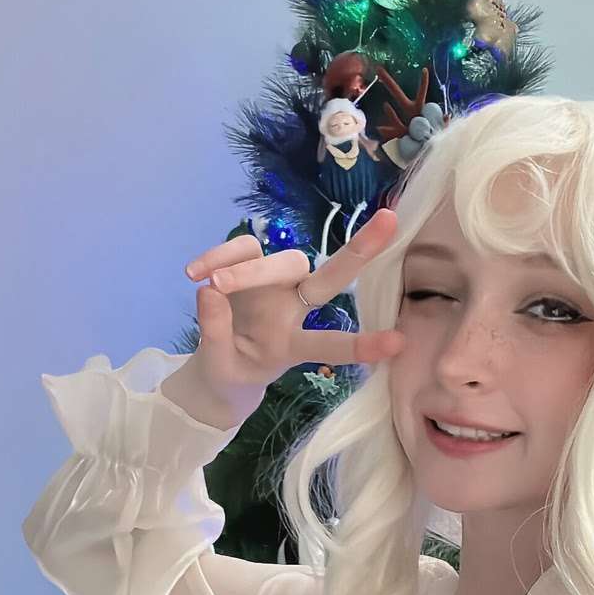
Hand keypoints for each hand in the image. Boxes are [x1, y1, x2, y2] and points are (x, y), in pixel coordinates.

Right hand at [182, 210, 407, 424]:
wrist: (215, 365)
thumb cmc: (229, 372)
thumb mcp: (219, 368)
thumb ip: (215, 333)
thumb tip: (208, 290)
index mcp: (294, 345)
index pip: (332, 344)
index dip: (363, 345)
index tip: (400, 344)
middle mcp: (294, 309)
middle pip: (330, 277)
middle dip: (360, 251)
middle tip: (388, 222)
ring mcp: (274, 284)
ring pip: (282, 260)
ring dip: (247, 270)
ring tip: (208, 284)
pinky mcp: (249, 264)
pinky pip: (242, 248)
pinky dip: (218, 257)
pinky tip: (193, 274)